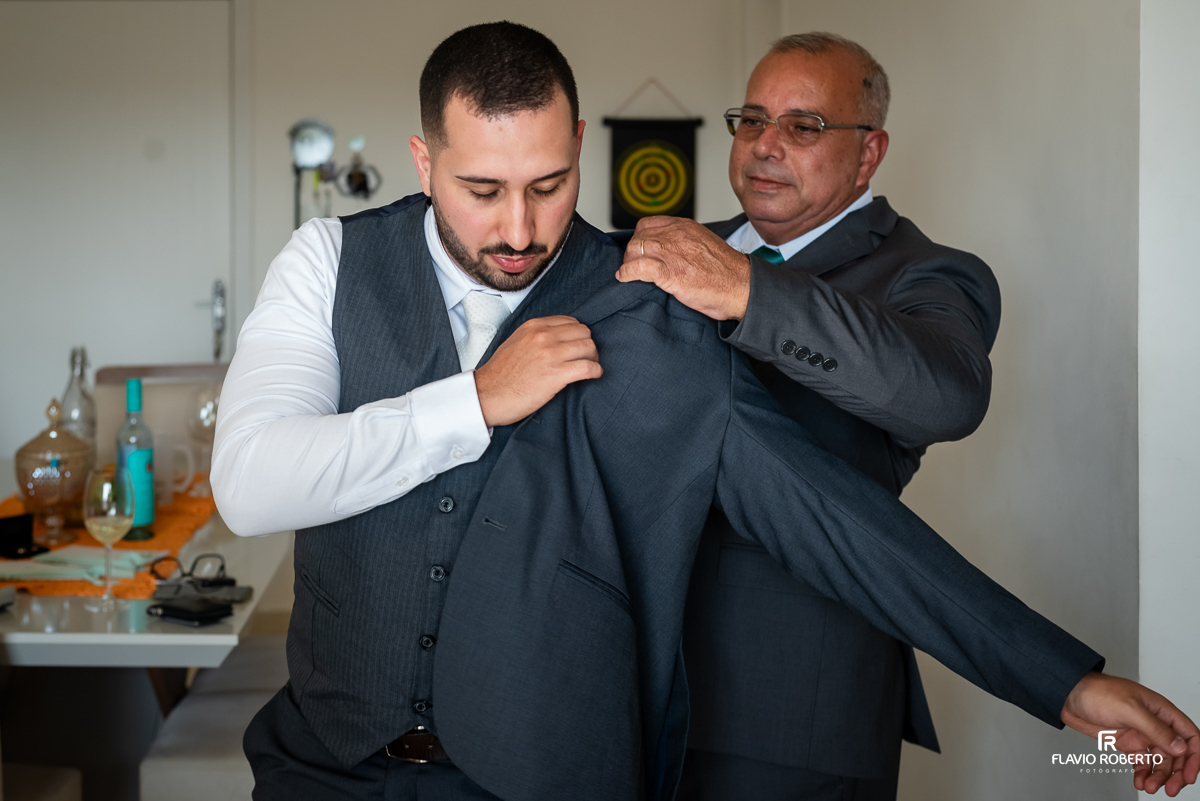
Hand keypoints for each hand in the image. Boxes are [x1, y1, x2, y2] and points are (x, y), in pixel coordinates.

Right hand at [473, 316, 600, 426]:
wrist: (487, 395)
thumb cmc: (500, 374)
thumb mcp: (515, 342)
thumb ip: (535, 336)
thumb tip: (557, 338)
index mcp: (534, 327)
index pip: (570, 322)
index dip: (577, 335)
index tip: (577, 346)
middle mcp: (543, 336)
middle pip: (584, 333)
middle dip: (588, 345)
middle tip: (586, 358)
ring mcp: (550, 355)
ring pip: (589, 348)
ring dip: (593, 358)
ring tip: (589, 368)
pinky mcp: (556, 375)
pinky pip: (588, 367)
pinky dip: (595, 371)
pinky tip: (593, 376)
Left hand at [616, 216, 750, 320]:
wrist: (741, 286)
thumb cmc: (727, 272)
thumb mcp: (704, 245)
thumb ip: (686, 243)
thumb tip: (672, 252)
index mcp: (685, 227)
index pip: (648, 224)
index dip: (640, 238)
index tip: (639, 250)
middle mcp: (676, 235)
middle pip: (638, 238)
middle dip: (632, 253)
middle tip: (633, 266)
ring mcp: (672, 252)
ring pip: (635, 250)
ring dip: (628, 263)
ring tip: (629, 274)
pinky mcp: (669, 272)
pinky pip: (637, 268)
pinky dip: (627, 274)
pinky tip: (625, 279)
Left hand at [1061, 671, 1199, 795]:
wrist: (1068, 695)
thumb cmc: (1096, 692)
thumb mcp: (1129, 710)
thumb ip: (1156, 729)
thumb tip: (1180, 747)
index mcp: (1161, 710)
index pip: (1190, 735)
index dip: (1194, 756)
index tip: (1190, 775)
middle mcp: (1154, 723)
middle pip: (1178, 753)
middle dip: (1177, 772)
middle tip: (1172, 789)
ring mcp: (1141, 734)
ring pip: (1160, 761)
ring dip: (1159, 776)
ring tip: (1150, 787)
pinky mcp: (1126, 742)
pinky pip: (1142, 762)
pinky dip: (1143, 773)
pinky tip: (1140, 782)